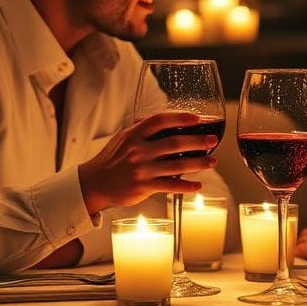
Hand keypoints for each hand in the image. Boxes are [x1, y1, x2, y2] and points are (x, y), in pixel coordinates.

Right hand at [78, 112, 217, 215]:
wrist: (93, 184)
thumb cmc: (111, 159)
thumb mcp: (123, 138)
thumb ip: (143, 130)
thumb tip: (167, 122)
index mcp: (134, 134)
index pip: (160, 121)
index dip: (180, 118)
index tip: (197, 118)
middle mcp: (138, 150)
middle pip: (173, 143)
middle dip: (197, 141)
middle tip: (213, 140)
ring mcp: (142, 170)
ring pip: (177, 166)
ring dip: (198, 163)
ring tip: (212, 161)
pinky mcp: (144, 187)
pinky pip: (170, 186)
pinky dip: (186, 186)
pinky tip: (198, 186)